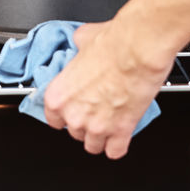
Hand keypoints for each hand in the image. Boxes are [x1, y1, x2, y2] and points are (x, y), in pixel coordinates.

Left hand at [42, 19, 174, 159]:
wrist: (137, 50)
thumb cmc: (112, 44)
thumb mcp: (83, 39)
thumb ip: (78, 48)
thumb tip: (81, 44)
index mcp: (58, 95)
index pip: (52, 118)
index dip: (65, 114)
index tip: (73, 110)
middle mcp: (74, 115)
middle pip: (74, 133)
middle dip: (85, 124)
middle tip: (96, 110)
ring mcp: (97, 126)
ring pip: (93, 146)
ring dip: (100, 137)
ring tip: (109, 124)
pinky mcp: (121, 131)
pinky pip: (115, 151)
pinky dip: (118, 145)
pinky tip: (121, 136)